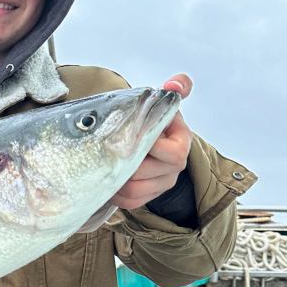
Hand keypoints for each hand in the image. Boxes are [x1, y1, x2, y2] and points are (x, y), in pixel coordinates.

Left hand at [112, 75, 193, 209]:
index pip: (172, 153)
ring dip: (115, 179)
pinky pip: (129, 202)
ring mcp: (162, 184)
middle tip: (108, 151)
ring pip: (134, 190)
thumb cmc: (153, 119)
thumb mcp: (164, 102)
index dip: (149, 145)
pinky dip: (115, 194)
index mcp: (182, 143)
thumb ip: (176, 88)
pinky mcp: (148, 195)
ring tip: (105, 164)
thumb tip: (176, 84)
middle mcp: (176, 167)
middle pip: (145, 173)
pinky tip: (108, 179)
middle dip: (124, 163)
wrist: (149, 138)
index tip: (130, 135)